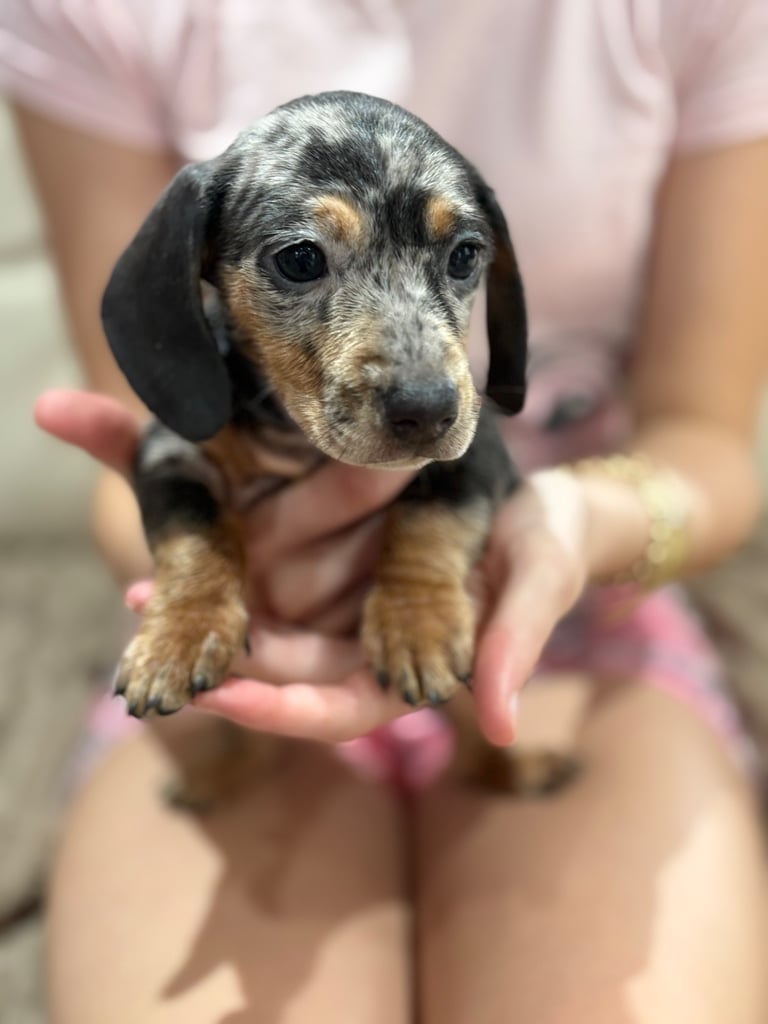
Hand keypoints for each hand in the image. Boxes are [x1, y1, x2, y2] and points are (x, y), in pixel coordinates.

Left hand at [35, 389, 589, 745]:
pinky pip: (279, 569)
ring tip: (143, 588)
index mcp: (409, 674)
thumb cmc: (550, 548)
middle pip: (281, 671)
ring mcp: (348, 606)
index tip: (222, 695)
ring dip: (209, 615)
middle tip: (150, 633)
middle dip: (217, 661)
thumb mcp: (538, 583)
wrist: (542, 503)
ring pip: (268, 624)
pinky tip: (192, 539)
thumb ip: (515, 645)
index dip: (278, 708)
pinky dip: (236, 561)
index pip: (333, 710)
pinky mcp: (338, 561)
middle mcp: (365, 648)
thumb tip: (500, 726)